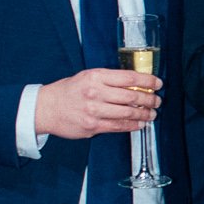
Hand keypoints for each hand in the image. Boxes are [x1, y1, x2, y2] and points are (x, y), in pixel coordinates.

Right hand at [35, 68, 159, 139]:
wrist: (46, 108)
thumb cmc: (69, 91)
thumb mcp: (87, 77)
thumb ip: (109, 80)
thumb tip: (136, 84)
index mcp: (96, 76)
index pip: (129, 77)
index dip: (147, 80)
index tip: (157, 83)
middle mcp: (95, 92)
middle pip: (132, 96)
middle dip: (149, 99)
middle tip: (157, 101)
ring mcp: (94, 111)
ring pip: (128, 113)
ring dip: (144, 114)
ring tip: (152, 113)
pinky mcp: (92, 126)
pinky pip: (118, 126)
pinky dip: (133, 125)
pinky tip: (140, 123)